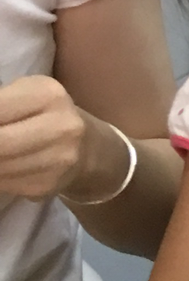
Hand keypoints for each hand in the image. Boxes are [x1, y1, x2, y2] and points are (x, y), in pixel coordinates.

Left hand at [0, 75, 93, 202]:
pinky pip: (6, 183)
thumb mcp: (24, 95)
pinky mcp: (49, 185)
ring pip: (0, 167)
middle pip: (0, 143)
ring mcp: (58, 160)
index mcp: (49, 95)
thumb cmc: (44, 114)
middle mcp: (61, 127)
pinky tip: (3, 167)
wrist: (87, 148)